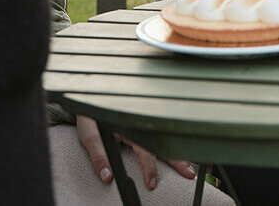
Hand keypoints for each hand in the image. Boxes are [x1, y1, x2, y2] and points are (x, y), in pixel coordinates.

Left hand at [76, 115, 195, 189]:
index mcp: (130, 124)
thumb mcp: (89, 132)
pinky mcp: (141, 125)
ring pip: (164, 138)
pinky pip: (159, 136)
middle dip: (177, 158)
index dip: (149, 167)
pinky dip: (172, 145)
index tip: (152, 183)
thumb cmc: (90, 112)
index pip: (145, 148)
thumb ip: (98, 154)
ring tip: (189, 166)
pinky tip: (179, 153)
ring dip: (177, 153)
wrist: (90, 95)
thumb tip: (107, 176)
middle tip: (189, 173)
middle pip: (162, 142)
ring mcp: (142, 123)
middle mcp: (140, 123)